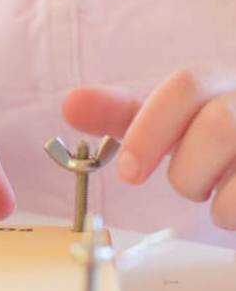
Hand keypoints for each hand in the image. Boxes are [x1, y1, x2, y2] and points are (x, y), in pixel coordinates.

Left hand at [63, 65, 235, 228]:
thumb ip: (128, 117)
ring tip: (213, 195)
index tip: (128, 172)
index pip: (188, 83)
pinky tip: (232, 208)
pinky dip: (232, 211)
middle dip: (187, 170)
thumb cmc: (218, 149)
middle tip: (184, 186)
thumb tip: (72, 105)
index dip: (150, 129)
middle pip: (219, 122)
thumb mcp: (173, 128)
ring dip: (213, 191)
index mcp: (225, 79)